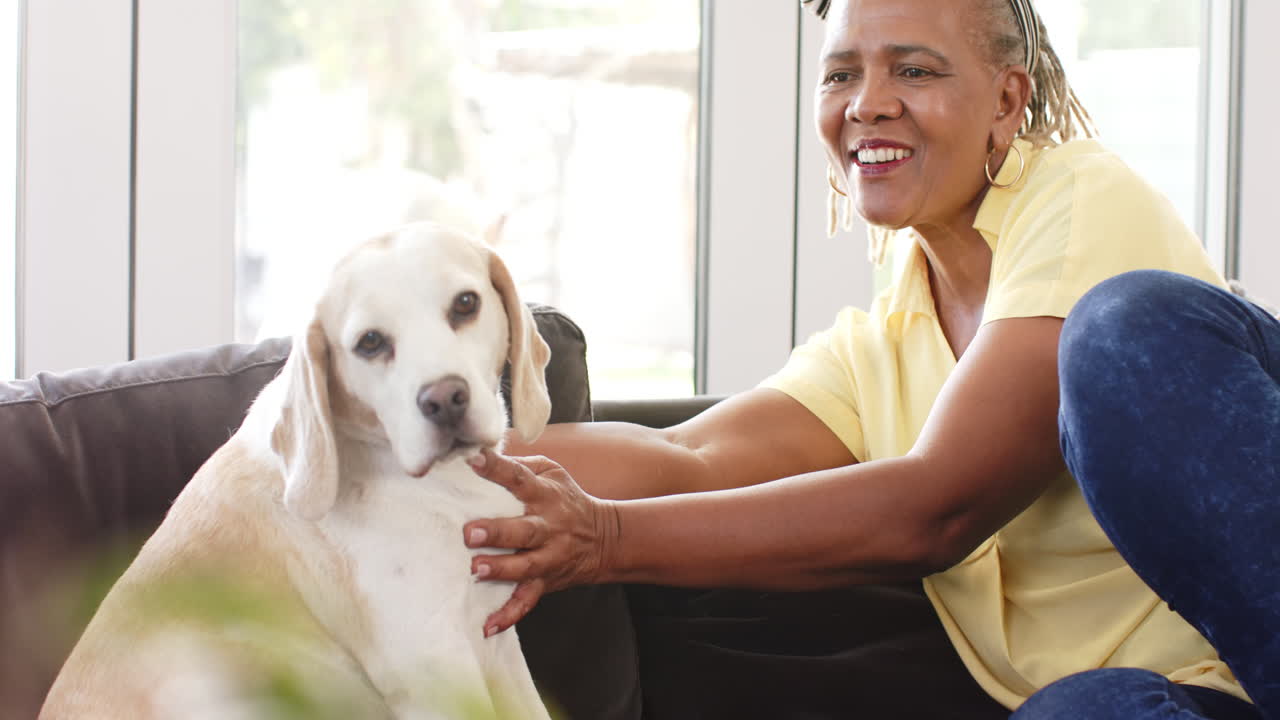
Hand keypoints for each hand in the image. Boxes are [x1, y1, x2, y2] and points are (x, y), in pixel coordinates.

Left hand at [463, 449, 619, 636]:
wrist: (605, 538)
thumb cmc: (567, 499)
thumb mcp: (552, 472)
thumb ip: (521, 463)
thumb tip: (482, 450)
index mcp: (545, 495)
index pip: (519, 478)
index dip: (496, 468)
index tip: (473, 459)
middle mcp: (547, 526)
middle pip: (523, 529)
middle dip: (496, 532)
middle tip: (469, 532)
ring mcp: (547, 557)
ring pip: (525, 567)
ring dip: (501, 570)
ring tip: (476, 569)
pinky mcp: (545, 581)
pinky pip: (527, 601)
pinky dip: (509, 615)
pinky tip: (488, 626)